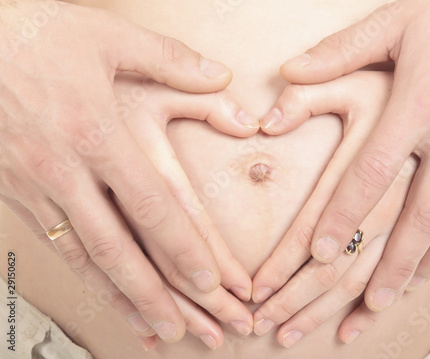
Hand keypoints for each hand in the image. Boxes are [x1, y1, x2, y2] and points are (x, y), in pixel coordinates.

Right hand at [0, 0, 256, 345]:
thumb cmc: (31, 33)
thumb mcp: (106, 35)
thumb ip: (169, 59)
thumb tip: (220, 76)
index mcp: (98, 134)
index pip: (153, 207)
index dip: (185, 249)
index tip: (213, 283)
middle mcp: (67, 171)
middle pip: (120, 248)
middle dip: (158, 296)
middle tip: (188, 331)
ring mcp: (37, 187)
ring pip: (85, 259)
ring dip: (123, 299)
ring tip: (154, 330)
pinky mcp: (16, 194)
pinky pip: (56, 247)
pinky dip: (85, 279)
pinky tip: (105, 296)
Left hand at [261, 0, 429, 338]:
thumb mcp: (395, 22)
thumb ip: (339, 53)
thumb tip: (285, 75)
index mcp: (419, 103)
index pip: (370, 171)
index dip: (341, 214)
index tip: (315, 253)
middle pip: (415, 215)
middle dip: (383, 265)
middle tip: (354, 306)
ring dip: (417, 268)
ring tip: (385, 303)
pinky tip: (428, 268)